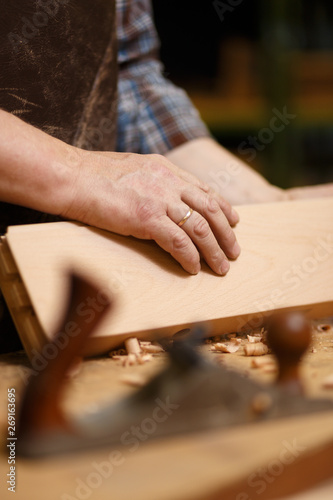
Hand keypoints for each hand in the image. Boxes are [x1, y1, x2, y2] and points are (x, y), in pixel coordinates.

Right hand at [63, 150, 239, 274]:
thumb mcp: (132, 168)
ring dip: (214, 250)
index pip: (204, 190)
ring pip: (199, 228)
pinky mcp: (146, 218)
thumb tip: (162, 195)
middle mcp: (169, 183)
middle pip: (210, 210)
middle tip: (235, 252)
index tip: (233, 221)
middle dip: (226, 233)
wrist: (72, 177)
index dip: (223, 208)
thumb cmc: (94, 175)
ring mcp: (159, 200)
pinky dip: (189, 257)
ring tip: (222, 267)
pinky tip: (194, 268)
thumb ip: (153, 180)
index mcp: (166, 169)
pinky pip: (178, 242)